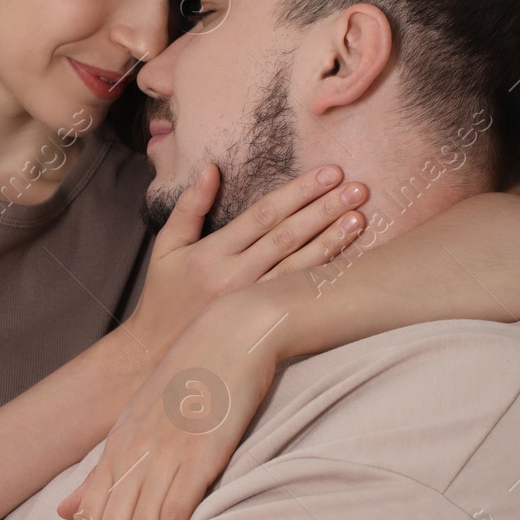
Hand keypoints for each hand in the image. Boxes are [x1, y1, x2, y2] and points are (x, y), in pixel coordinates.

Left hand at [57, 289, 284, 519]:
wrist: (232, 330)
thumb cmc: (192, 373)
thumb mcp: (139, 417)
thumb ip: (105, 466)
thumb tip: (64, 509)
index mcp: (118, 445)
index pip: (87, 516)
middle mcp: (134, 452)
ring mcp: (166, 454)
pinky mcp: (202, 454)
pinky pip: (177, 510)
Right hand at [121, 163, 364, 360]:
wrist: (158, 351)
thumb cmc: (164, 294)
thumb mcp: (166, 246)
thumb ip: (189, 207)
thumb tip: (211, 168)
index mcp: (213, 253)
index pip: (263, 215)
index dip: (297, 192)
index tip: (328, 172)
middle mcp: (236, 276)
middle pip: (287, 236)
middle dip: (323, 209)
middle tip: (357, 188)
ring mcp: (251, 301)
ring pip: (298, 266)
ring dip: (331, 241)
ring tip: (360, 217)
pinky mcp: (262, 320)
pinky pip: (297, 293)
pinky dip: (322, 273)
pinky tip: (347, 257)